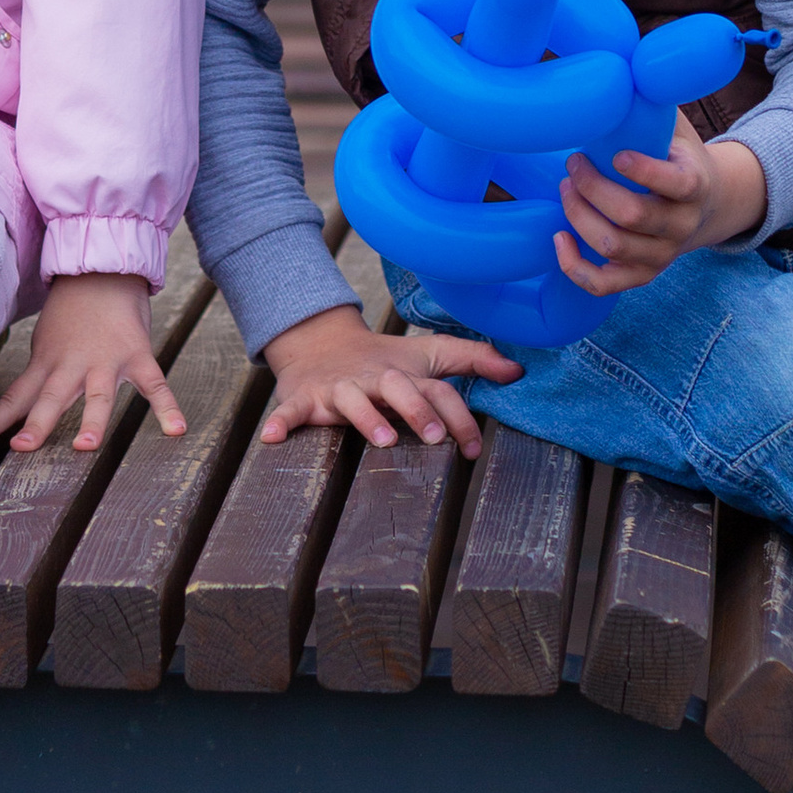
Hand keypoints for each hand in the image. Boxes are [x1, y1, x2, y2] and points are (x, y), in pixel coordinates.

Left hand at [0, 271, 185, 454]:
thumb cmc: (72, 310)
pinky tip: (175, 430)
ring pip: (97, 394)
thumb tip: (18, 404)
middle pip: (50, 398)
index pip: (14, 396)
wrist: (104, 266)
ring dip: (92, 420)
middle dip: (36, 424)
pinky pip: (154, 384)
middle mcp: (72, 365)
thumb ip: (39, 374)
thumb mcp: (46, 341)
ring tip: (85, 446)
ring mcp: (106, 360)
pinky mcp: (137, 353)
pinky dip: (166, 407)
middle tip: (22, 448)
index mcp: (46, 362)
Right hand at [258, 303, 522, 455]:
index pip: (436, 390)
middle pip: (396, 388)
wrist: (323, 343)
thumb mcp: (429, 355)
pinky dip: (281, 422)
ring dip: (365, 418)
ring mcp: (337, 388)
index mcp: (404, 373)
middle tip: (433, 437)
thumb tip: (519, 370)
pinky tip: (272, 438)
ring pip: (350, 399)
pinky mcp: (304, 397)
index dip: (457, 416)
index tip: (473, 448)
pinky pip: (289, 410)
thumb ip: (473, 360)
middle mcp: (373, 378)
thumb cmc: (387, 361)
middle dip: (416, 410)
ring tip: (382, 440)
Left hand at [555, 122, 767, 298]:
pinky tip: (558, 237)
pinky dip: (574, 266)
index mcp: (695, 184)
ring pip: (613, 247)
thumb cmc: (679, 156)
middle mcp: (682, 224)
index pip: (676, 183)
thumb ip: (652, 102)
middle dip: (592, 188)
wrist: (708, 205)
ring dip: (579, 216)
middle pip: (632, 215)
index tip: (616, 154)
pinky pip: (605, 285)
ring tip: (565, 188)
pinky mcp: (642, 274)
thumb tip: (617, 66)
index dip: (644, 170)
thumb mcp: (676, 127)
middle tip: (573, 164)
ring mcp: (662, 254)